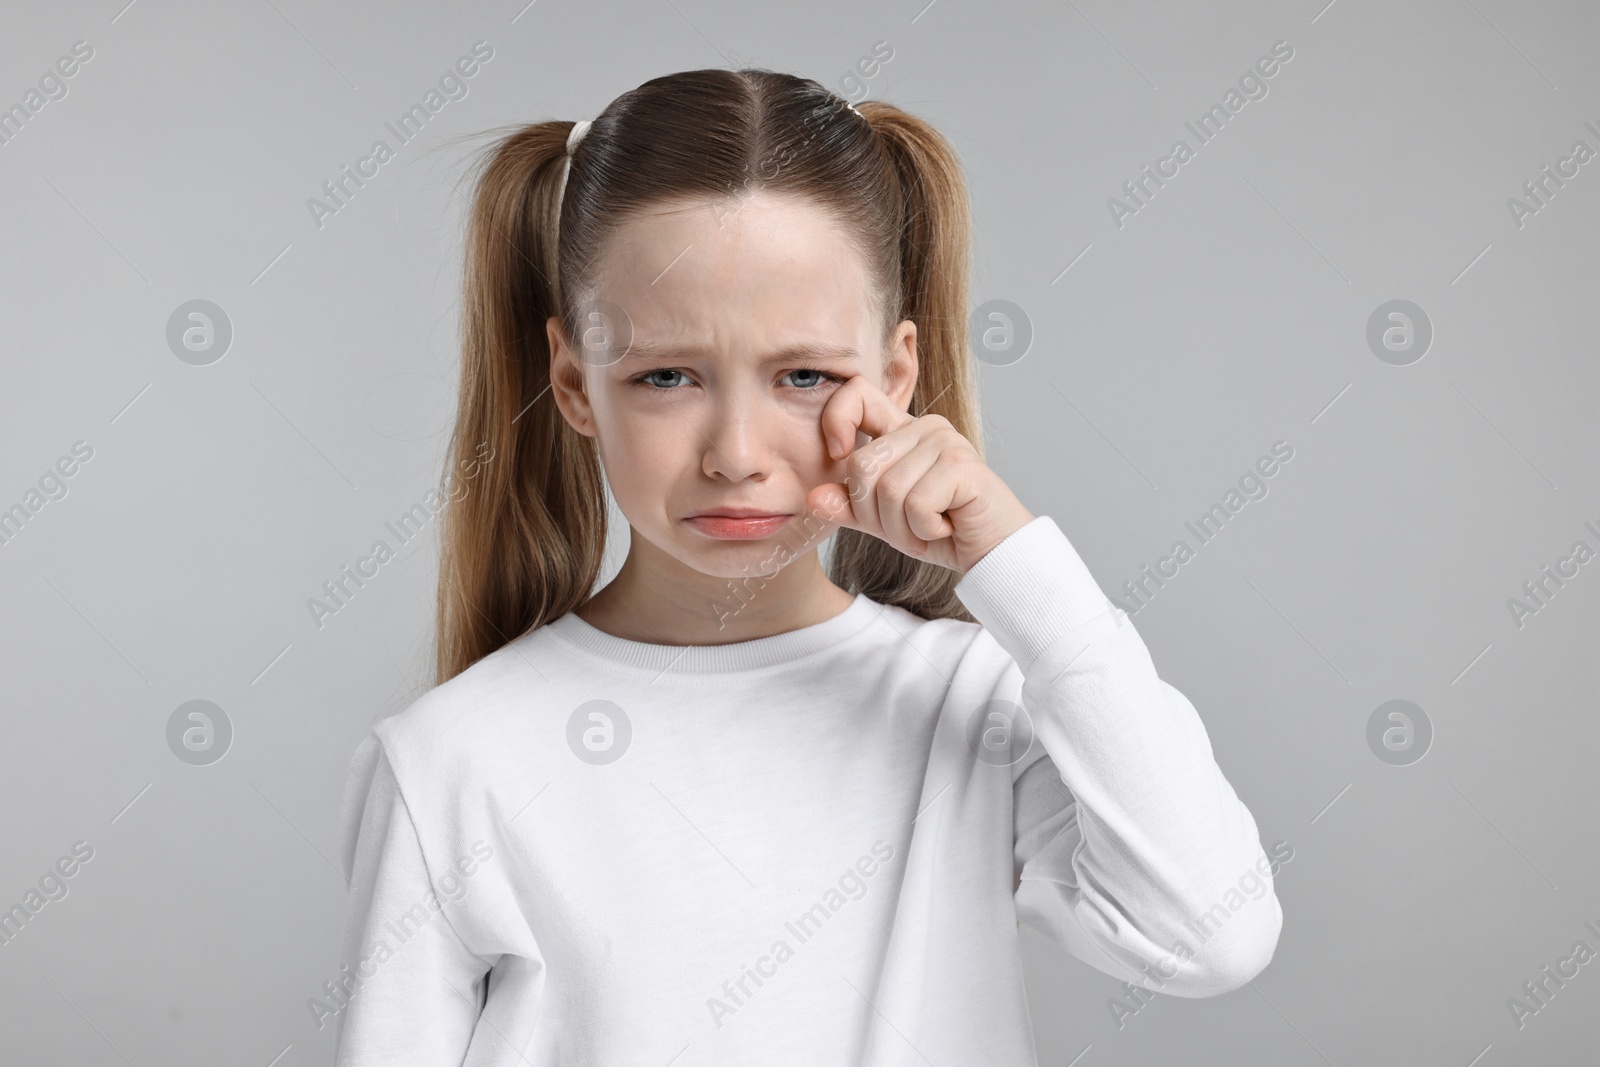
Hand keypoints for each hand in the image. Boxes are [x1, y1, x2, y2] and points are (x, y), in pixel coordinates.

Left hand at [805, 374, 1035, 574]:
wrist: (992, 554)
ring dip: (901, 528)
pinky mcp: (962, 465)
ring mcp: (945, 442)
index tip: (838, 456)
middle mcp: (925, 427)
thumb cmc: (941, 531)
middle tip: (905, 529)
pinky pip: (916, 503)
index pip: (856, 394)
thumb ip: (849, 506)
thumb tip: (814, 498)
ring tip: (927, 531)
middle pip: (862, 464)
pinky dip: (924, 529)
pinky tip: (946, 528)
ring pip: (887, 489)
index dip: (836, 420)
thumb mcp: (884, 521)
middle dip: (874, 513)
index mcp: (901, 430)